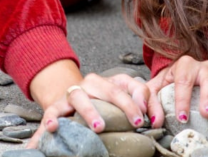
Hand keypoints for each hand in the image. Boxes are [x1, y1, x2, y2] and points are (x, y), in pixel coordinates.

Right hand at [26, 61, 148, 147]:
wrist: (70, 100)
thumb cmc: (101, 103)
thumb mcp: (123, 102)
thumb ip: (143, 105)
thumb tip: (155, 119)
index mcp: (110, 81)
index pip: (130, 84)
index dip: (141, 99)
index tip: (149, 118)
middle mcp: (92, 83)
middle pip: (110, 89)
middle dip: (124, 104)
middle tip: (135, 121)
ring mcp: (73, 93)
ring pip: (80, 97)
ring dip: (90, 111)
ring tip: (98, 127)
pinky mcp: (56, 106)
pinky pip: (52, 111)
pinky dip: (51, 119)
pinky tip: (53, 127)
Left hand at [145, 55, 207, 127]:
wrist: (178, 73)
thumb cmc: (167, 82)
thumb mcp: (154, 88)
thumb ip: (151, 102)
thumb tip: (156, 121)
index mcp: (184, 64)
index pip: (183, 82)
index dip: (183, 100)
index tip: (182, 118)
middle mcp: (203, 66)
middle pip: (207, 79)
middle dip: (207, 97)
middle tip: (206, 114)